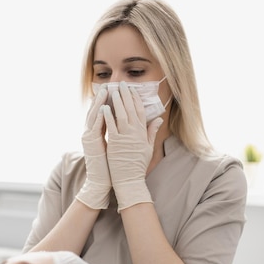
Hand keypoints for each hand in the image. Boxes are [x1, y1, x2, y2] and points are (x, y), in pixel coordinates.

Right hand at [75, 86, 111, 209]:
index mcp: (97, 133)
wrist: (100, 182)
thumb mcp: (115, 147)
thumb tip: (126, 124)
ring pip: (94, 116)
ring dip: (100, 102)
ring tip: (106, 90)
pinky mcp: (91, 144)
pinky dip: (99, 117)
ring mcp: (89, 137)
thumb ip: (119, 133)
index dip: (109, 101)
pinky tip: (104, 108)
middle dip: (103, 97)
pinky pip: (95, 128)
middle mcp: (91, 133)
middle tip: (109, 84)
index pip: (103, 113)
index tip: (116, 90)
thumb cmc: (110, 166)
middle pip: (97, 110)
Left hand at [105, 81, 161, 210]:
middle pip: (130, 109)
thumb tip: (158, 119)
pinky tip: (105, 107)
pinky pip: (111, 126)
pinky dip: (108, 116)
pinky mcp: (115, 142)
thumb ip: (151, 131)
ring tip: (112, 90)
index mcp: (142, 132)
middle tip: (121, 84)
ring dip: (116, 101)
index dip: (135, 98)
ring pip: (121, 114)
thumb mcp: (148, 147)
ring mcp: (125, 137)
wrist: (130, 180)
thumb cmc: (138, 165)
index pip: (139, 111)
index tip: (131, 89)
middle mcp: (135, 133)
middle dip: (125, 95)